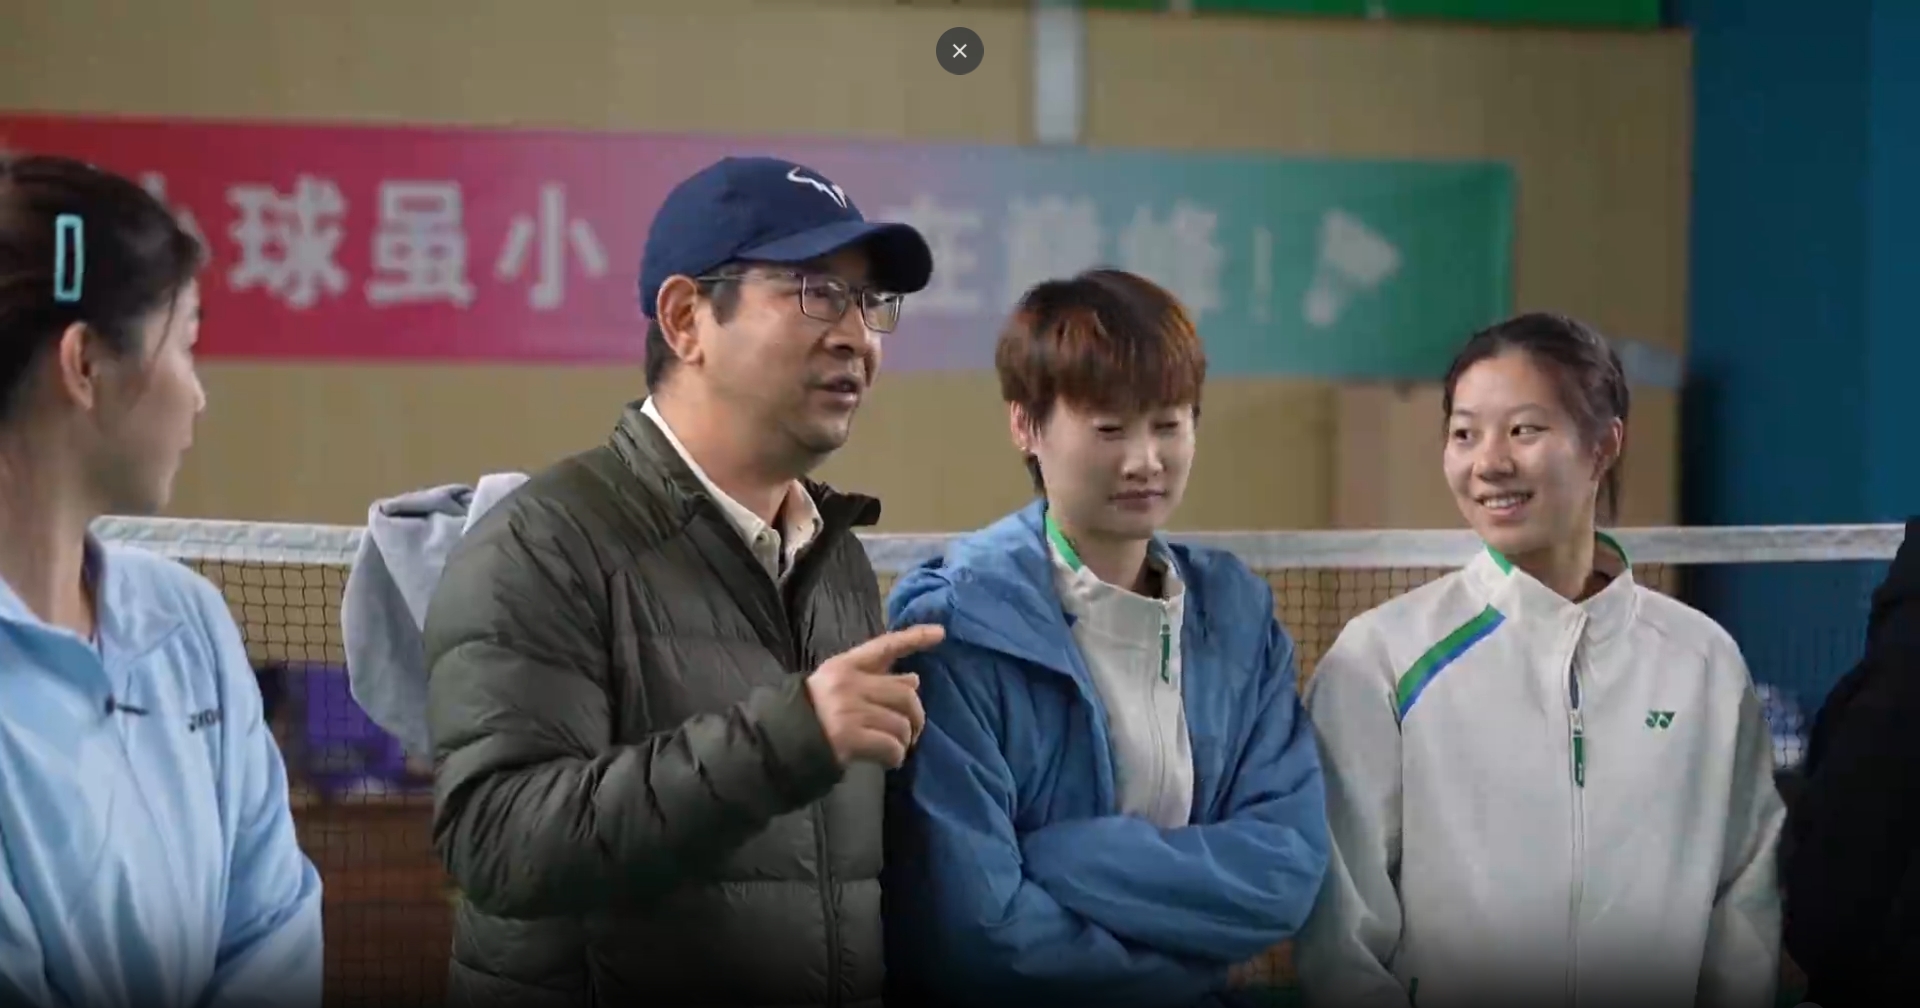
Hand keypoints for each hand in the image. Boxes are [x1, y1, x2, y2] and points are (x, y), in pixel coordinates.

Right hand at [805, 624, 942, 768]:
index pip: (885, 646)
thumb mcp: (838, 687)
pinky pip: (892, 746)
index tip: (940, 633)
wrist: (780, 742)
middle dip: (916, 716)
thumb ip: (874, 681)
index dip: (914, 638)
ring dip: (905, 740)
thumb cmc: (812, 715)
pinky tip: (889, 760)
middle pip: (905, 694)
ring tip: (895, 748)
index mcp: (844, 665)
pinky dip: (896, 756)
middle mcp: (848, 683)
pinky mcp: (850, 737)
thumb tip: (914, 680)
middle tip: (914, 731)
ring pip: (901, 723)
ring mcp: (849, 710)